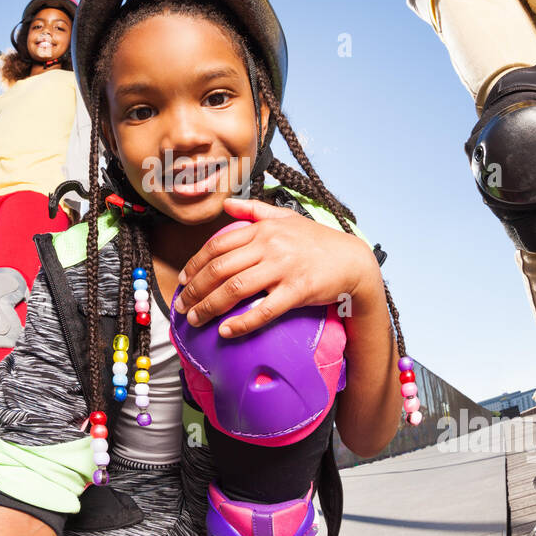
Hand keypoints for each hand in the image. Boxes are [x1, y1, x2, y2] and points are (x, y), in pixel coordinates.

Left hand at [172, 197, 380, 337]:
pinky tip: (226, 331)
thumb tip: (226, 204)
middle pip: (221, 269)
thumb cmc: (317, 241)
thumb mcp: (286, 217)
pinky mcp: (298, 290)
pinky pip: (264, 309)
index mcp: (263, 229)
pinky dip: (242, 322)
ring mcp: (284, 268)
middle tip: (182, 305)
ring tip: (195, 320)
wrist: (353, 261)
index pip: (218, 246)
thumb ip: (254, 210)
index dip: (196, 264)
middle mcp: (270, 246)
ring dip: (210, 307)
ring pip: (236, 288)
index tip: (183, 280)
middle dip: (196, 289)